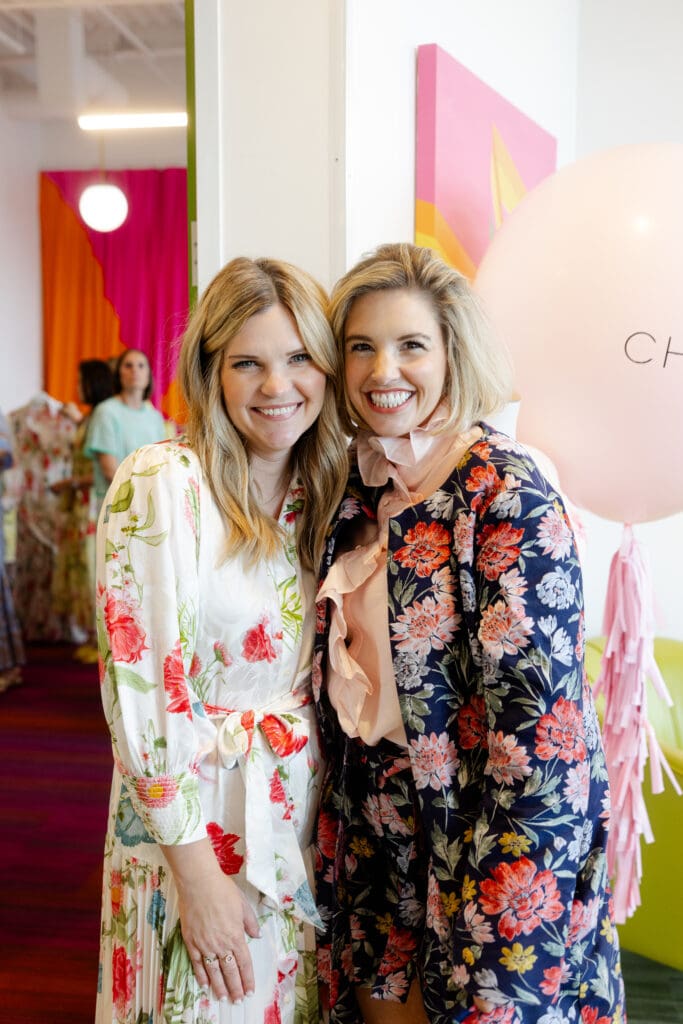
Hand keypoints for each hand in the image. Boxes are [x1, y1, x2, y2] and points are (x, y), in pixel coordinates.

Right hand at [161, 838, 259, 1003]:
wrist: (198, 883)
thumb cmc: (222, 890)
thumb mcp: (243, 904)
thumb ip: (250, 922)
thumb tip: (256, 935)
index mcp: (236, 935)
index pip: (244, 962)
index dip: (247, 978)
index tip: (250, 990)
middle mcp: (221, 944)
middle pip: (230, 971)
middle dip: (235, 987)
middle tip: (238, 1000)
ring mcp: (205, 944)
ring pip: (213, 971)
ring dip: (219, 987)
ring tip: (223, 998)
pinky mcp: (191, 941)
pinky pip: (197, 963)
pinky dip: (201, 975)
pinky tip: (205, 985)